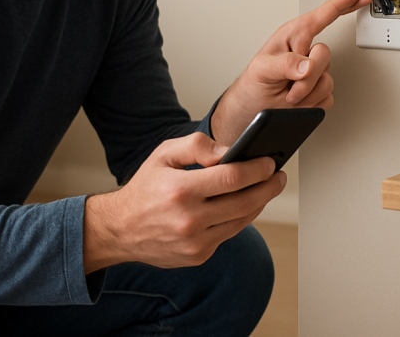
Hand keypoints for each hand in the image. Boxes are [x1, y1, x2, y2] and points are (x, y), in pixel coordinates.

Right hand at [83, 132, 283, 272]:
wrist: (120, 230)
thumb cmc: (145, 188)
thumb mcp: (163, 154)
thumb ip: (197, 145)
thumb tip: (230, 151)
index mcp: (180, 189)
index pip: (232, 177)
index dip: (257, 169)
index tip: (270, 161)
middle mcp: (189, 219)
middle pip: (244, 201)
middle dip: (268, 186)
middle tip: (279, 175)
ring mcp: (195, 242)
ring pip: (241, 220)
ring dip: (259, 203)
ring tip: (267, 187)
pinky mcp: (198, 255)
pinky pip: (229, 233)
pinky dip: (240, 218)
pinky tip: (246, 204)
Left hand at [211, 0, 371, 145]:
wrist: (254, 111)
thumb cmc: (253, 85)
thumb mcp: (261, 70)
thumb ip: (284, 64)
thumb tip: (307, 65)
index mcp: (294, 36)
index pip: (324, 15)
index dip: (345, 3)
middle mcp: (307, 51)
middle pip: (326, 55)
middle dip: (306, 76)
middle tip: (289, 86)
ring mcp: (315, 71)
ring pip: (327, 80)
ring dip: (306, 93)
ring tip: (288, 95)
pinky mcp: (320, 90)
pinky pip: (328, 96)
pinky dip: (312, 103)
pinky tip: (298, 101)